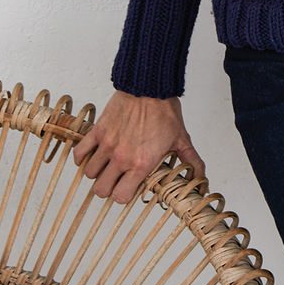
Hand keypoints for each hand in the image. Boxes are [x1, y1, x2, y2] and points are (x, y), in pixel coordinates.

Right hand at [72, 90, 204, 204]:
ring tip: (106, 165)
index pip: (120, 197)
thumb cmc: (165, 111)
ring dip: (97, 172)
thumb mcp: (182, 139)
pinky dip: (82, 157)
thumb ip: (192, 162)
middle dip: (108, 188)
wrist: (150, 87)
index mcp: (141, 164)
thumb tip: (203, 179)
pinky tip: (92, 154)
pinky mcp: (98, 131)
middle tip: (115, 179)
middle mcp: (121, 158)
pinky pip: (80, 152)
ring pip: (89, 173)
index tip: (128, 188)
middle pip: (101, 190)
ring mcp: (107, 145)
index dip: (123, 195)